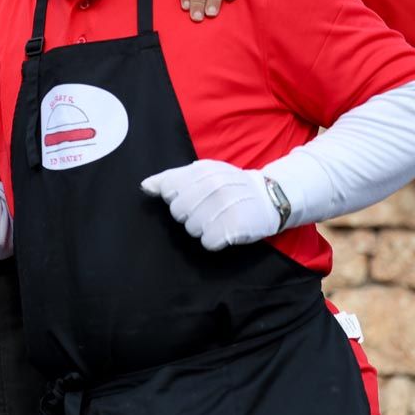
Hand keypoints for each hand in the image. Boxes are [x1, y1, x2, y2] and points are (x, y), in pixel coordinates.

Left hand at [141, 159, 278, 250]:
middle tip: (208, 210)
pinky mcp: (234, 227)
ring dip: (203, 228)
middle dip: (190, 215)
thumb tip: (145, 186)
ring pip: (191, 229)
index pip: (168, 191)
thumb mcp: (202, 173)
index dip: (177, 198)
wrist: (269, 196)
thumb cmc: (230, 185)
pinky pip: (208, 242)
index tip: (193, 197)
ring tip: (219, 219)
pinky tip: (225, 230)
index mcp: (201, 171)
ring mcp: (224, 206)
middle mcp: (212, 186)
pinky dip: (215, 241)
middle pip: (177, 213)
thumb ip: (170, 178)